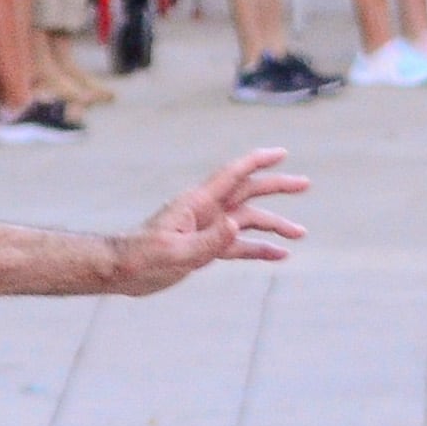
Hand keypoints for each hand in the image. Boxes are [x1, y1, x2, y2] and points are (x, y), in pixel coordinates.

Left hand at [105, 147, 312, 293]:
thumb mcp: (175, 251)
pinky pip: (239, 246)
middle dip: (276, 187)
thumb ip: (208, 240)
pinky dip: (259, 249)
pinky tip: (279, 255)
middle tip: (305, 184)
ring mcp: (208, 229)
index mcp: (198, 204)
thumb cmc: (141, 257)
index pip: (233, 175)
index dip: (258, 162)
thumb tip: (238, 226)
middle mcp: (207, 211)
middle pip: (248, 193)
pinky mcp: (206, 248)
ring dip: (274, 225)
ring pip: (248, 221)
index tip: (282, 154)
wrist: (121, 272)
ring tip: (300, 234)